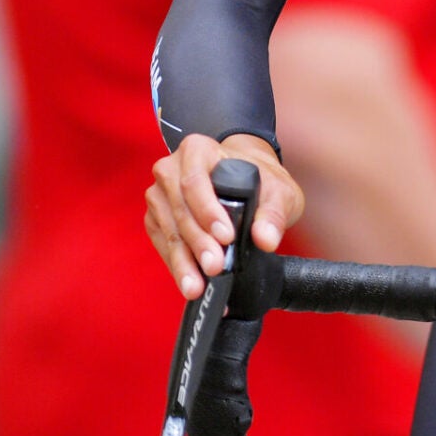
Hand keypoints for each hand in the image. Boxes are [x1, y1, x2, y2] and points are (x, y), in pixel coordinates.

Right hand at [146, 133, 304, 300]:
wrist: (246, 183)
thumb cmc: (260, 181)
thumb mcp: (278, 190)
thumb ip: (274, 213)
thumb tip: (266, 238)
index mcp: (197, 150)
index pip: (195, 181)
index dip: (208, 211)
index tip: (226, 237)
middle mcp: (171, 169)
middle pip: (180, 209)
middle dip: (198, 243)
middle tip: (215, 267)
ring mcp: (160, 195)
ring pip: (169, 231)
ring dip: (183, 261)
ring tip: (197, 286)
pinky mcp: (156, 219)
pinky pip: (163, 244)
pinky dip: (177, 265)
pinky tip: (190, 282)